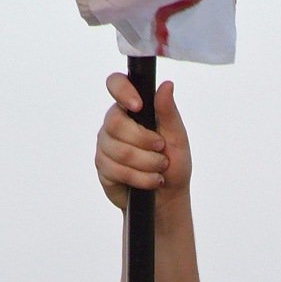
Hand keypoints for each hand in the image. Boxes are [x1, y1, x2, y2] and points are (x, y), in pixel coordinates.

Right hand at [95, 73, 192, 211]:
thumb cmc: (174, 164)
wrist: (168, 197)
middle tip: (161, 149)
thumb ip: (168, 112)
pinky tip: (151, 181)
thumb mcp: (177, 137)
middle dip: (144, 140)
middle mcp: (114, 123)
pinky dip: (140, 178)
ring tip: (160, 169)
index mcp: (131, 108)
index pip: (115, 84)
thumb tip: (166, 84)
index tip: (138, 106)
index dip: (122, 91)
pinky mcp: (103, 167)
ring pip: (119, 150)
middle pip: (115, 123)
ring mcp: (105, 145)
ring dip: (147, 163)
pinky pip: (116, 170)